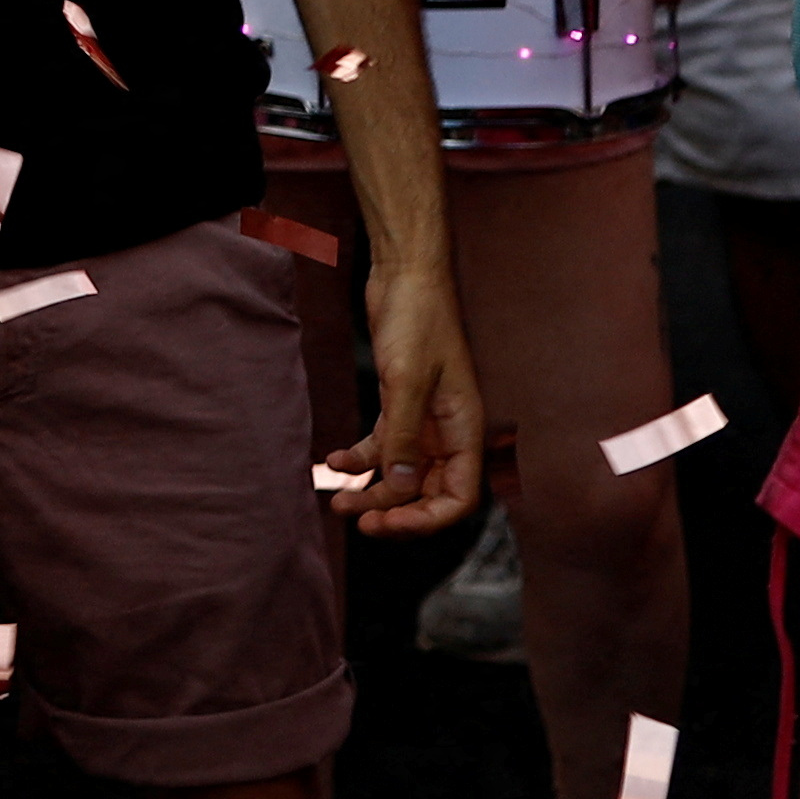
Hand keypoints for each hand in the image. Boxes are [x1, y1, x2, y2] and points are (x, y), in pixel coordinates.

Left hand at [333, 259, 485, 538]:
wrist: (405, 274)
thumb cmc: (417, 319)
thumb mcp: (406, 379)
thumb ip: (403, 435)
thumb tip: (400, 487)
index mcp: (465, 430)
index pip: (459, 498)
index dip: (426, 520)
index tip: (385, 524)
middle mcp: (449, 432)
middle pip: (428, 493)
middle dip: (394, 512)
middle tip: (355, 520)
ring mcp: (425, 420)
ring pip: (401, 474)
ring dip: (373, 492)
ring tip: (337, 501)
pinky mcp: (400, 405)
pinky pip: (383, 446)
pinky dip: (360, 459)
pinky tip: (334, 462)